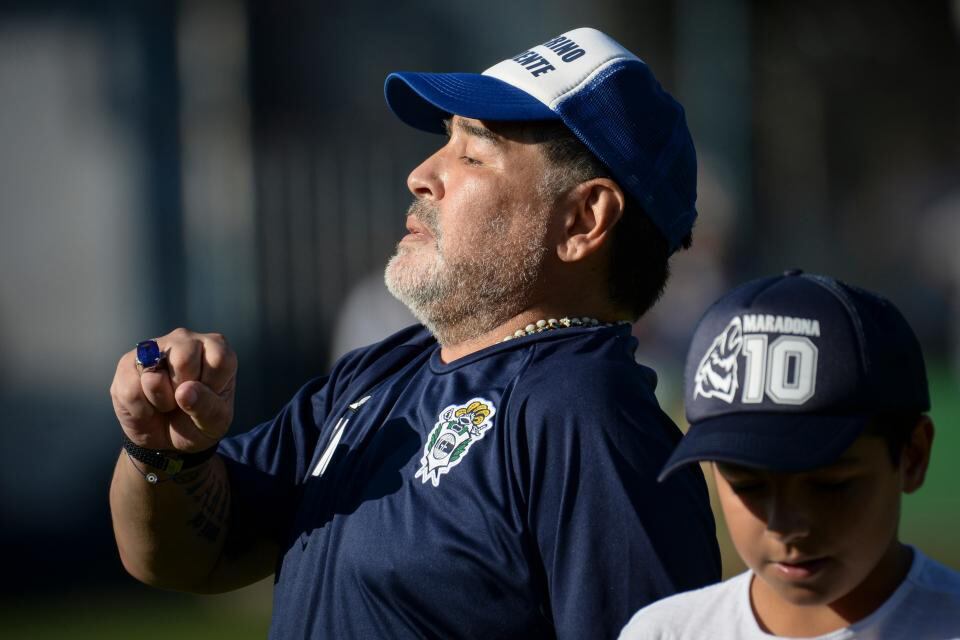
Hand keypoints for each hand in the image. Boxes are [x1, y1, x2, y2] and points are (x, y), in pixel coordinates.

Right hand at [111, 328, 236, 451]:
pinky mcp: (127, 363)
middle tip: (184, 399)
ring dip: (161, 402)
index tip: (209, 397)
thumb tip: (184, 391)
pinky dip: (142, 410)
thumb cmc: (197, 422)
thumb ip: (207, 406)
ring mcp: (154, 348)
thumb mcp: (214, 422)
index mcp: (216, 348)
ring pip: (154, 377)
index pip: (219, 360)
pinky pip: (131, 392)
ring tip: (167, 402)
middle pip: (184, 360)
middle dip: (183, 392)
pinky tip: (148, 404)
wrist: (166, 440)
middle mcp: (186, 340)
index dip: (211, 387)